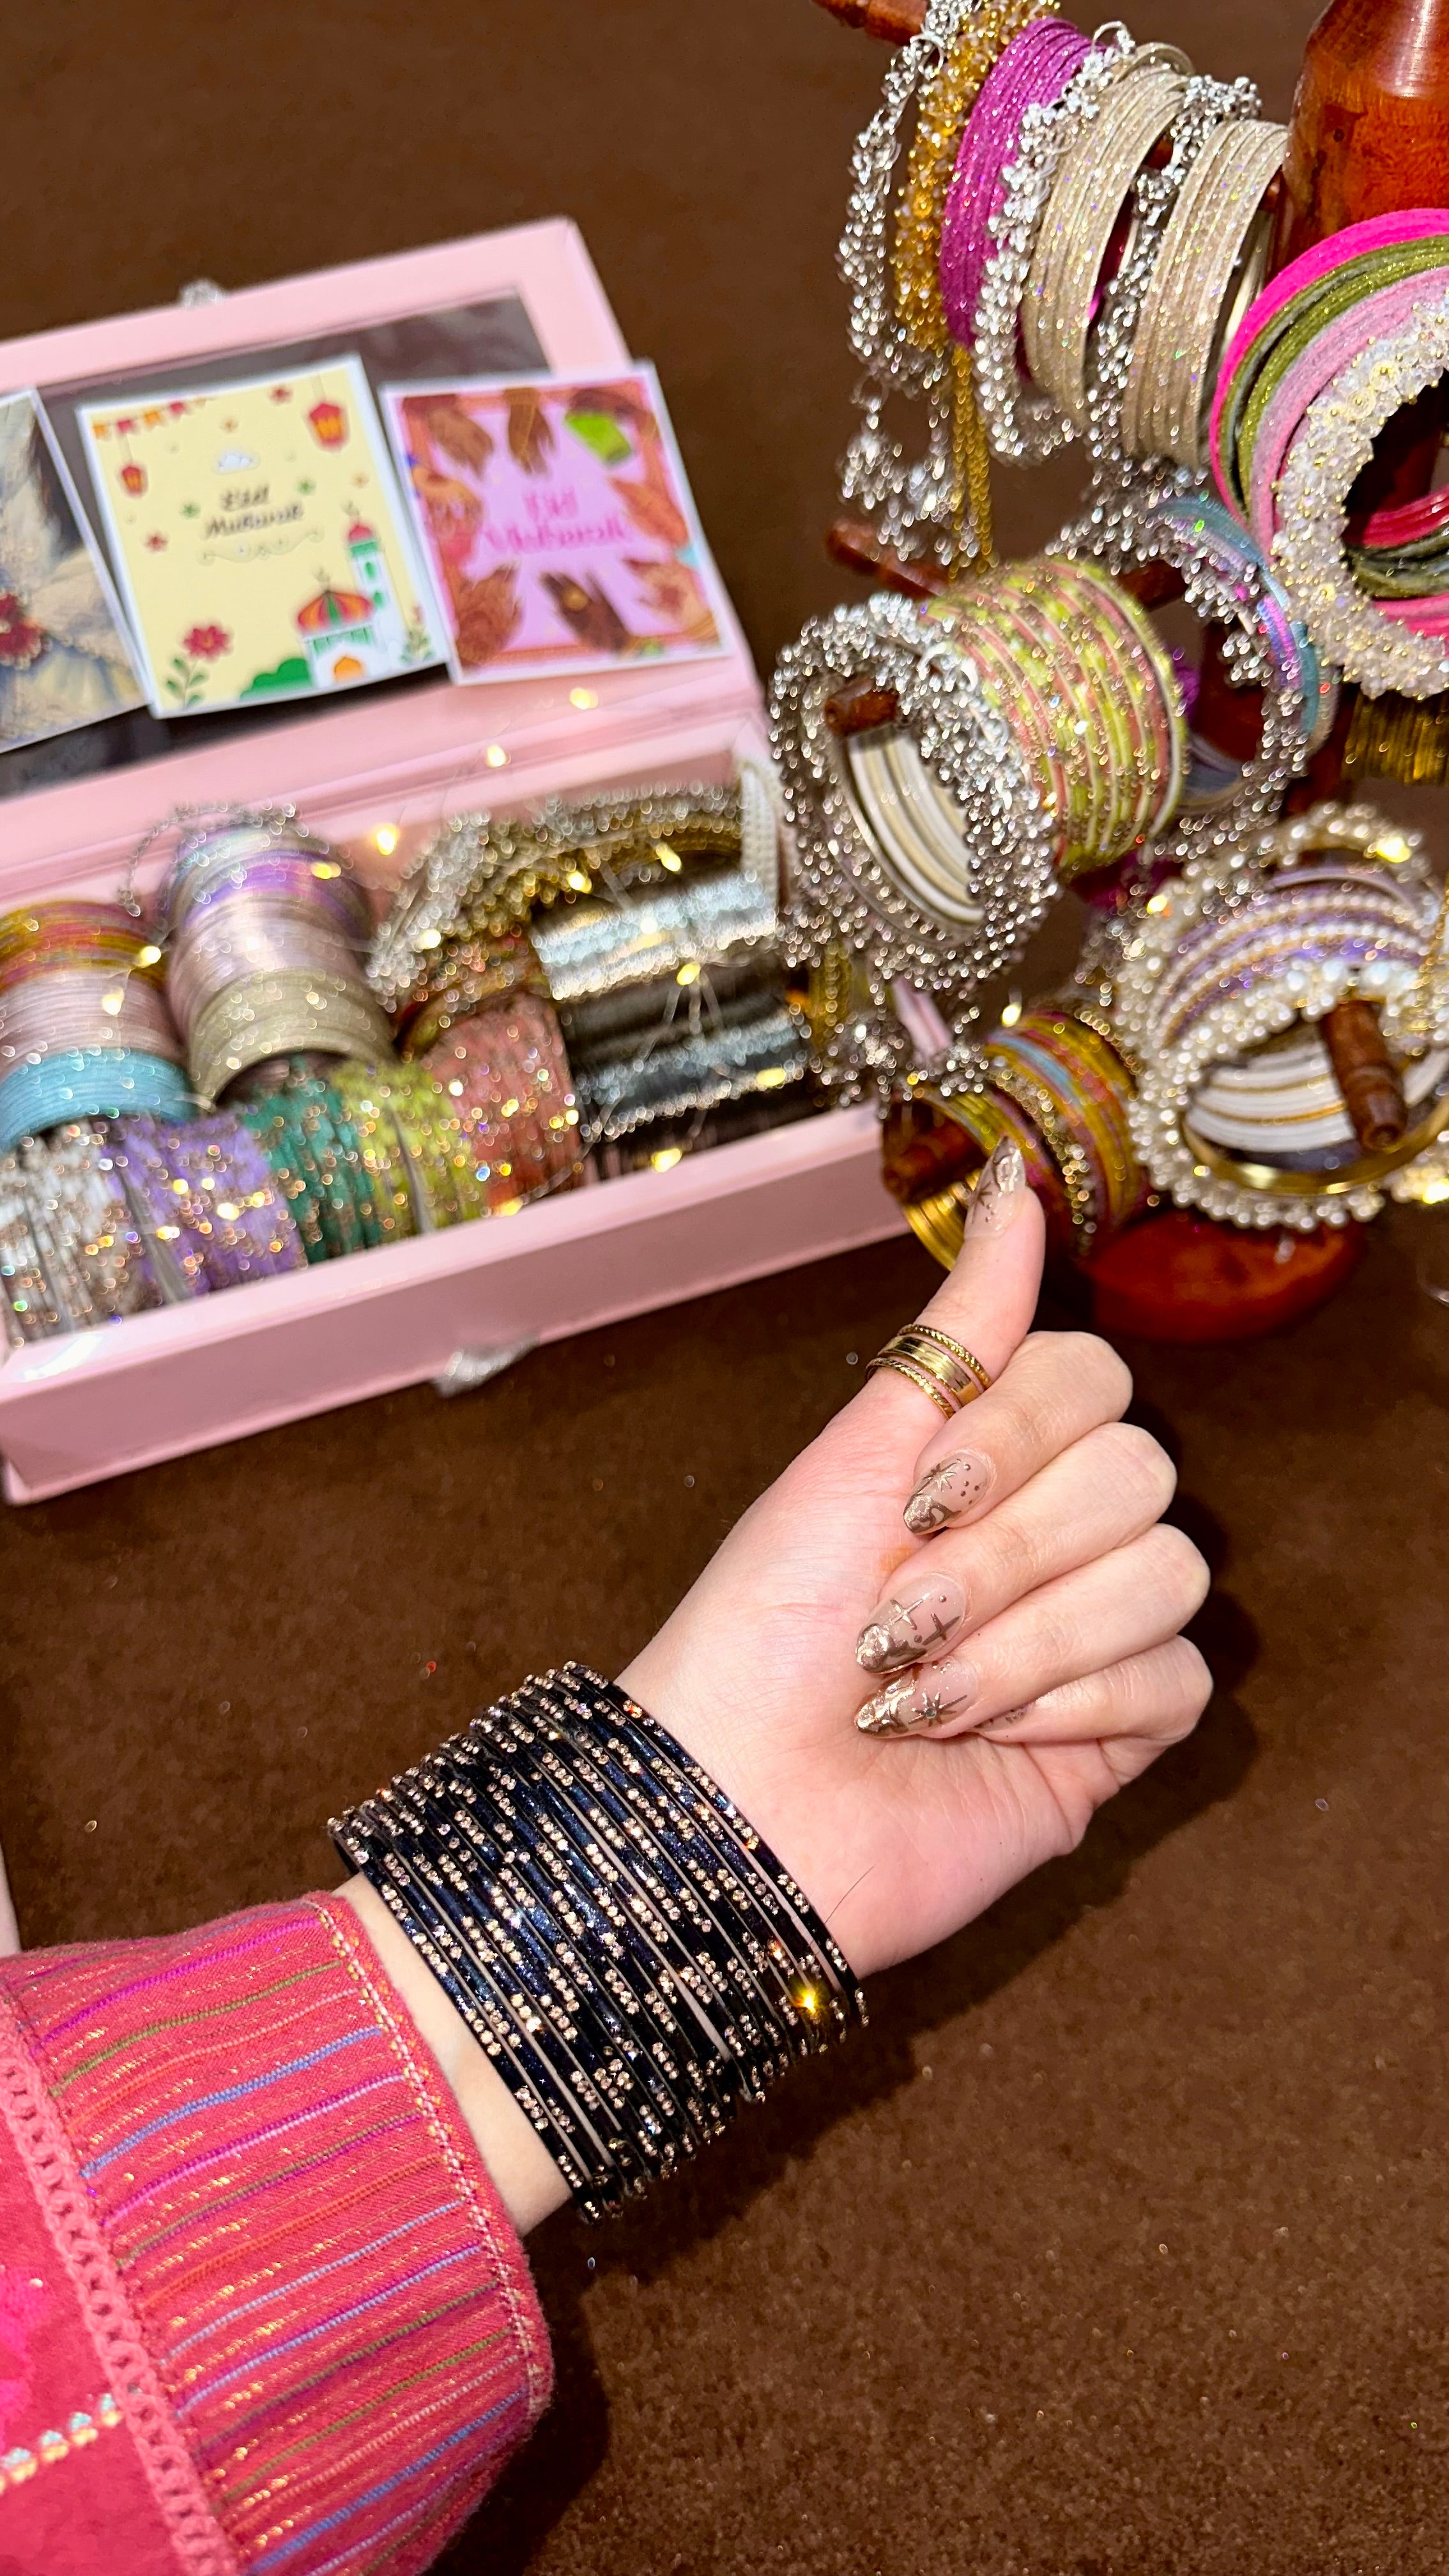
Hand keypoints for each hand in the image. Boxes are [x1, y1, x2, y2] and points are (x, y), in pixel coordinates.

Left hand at [622, 1144, 1210, 1980]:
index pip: (1093, 1379)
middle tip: (898, 1614)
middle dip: (1006, 1550)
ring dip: (1027, 1637)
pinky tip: (986, 1735)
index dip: (1018, 1432)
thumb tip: (1016, 1186)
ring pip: (1168, 1574)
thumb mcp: (853, 1455)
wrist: (738, 1804)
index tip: (917, 1494)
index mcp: (984, 1458)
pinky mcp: (1116, 1734)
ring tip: (923, 1690)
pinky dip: (1071, 1704)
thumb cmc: (764, 1629)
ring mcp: (1089, 1635)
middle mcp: (1049, 1535)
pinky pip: (1177, 1678)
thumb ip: (959, 1331)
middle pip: (1139, 1472)